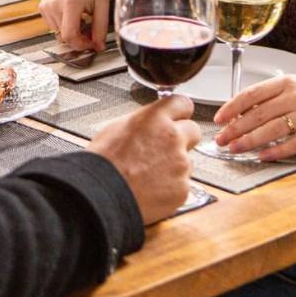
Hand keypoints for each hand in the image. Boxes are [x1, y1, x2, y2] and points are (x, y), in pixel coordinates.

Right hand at [39, 0, 109, 51]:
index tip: (92, 43)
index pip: (70, 36)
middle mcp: (54, 5)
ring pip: (58, 33)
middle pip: (63, 37)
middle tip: (91, 30)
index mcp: (70, 3)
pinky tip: (72, 15)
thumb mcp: (102, 3)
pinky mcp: (42, 6)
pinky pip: (52, 25)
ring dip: (70, 32)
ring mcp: (45, 6)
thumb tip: (99, 47)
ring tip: (83, 20)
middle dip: (79, 39)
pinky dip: (63, 25)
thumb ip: (100, 27)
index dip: (81, 45)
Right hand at [88, 96, 199, 223]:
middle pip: (193, 130)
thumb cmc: (103, 162)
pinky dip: (170, 187)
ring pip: (186, 161)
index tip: (177, 117)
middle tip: (163, 149)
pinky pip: (182, 184)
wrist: (102, 192)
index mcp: (155, 119)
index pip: (182, 103)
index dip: (179, 112)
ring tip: (147, 174)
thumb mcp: (118, 128)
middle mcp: (173, 138)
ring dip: (173, 166)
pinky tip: (151, 188)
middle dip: (182, 138)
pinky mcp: (183, 188)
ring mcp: (181, 164)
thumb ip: (144, 123)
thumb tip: (150, 124)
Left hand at [213, 75, 295, 160]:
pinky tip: (263, 156)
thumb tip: (238, 114)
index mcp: (285, 83)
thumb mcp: (291, 87)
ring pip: (273, 129)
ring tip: (234, 148)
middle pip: (258, 113)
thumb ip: (268, 98)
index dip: (231, 107)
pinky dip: (277, 151)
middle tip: (221, 139)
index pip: (251, 94)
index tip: (218, 119)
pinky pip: (295, 143)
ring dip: (250, 140)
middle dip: (235, 128)